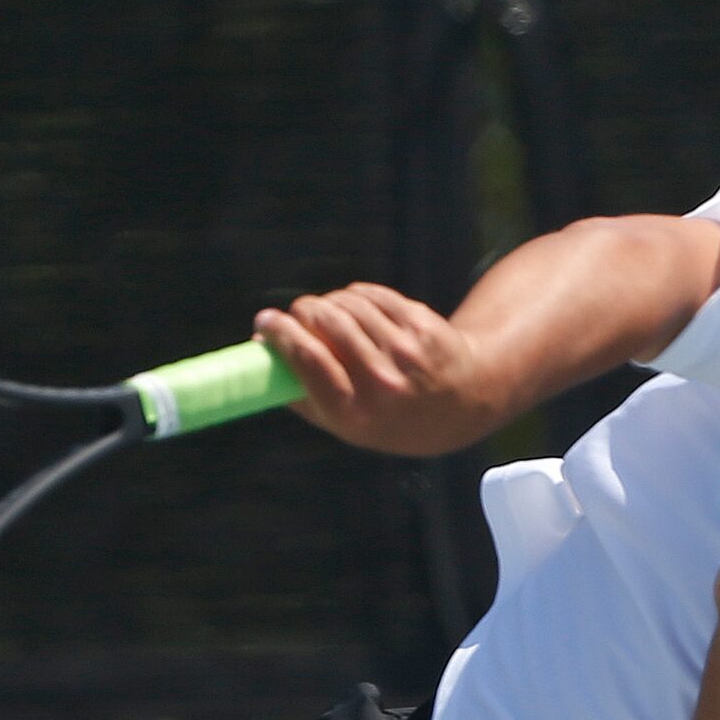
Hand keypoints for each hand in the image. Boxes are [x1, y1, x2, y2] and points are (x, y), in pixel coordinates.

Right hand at [253, 283, 500, 456]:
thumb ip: (299, 394)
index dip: (282, 333)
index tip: (265, 321)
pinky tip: (355, 308)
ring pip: (348, 305)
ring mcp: (404, 351)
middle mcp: (381, 383)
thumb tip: (259, 349)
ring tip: (327, 315)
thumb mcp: (345, 423)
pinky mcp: (419, 324)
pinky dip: (354, 296)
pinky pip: (371, 296)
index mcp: (355, 414)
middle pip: (326, 323)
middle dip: (303, 311)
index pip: (309, 359)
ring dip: (329, 303)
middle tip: (296, 315)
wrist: (460, 402)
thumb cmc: (389, 416)